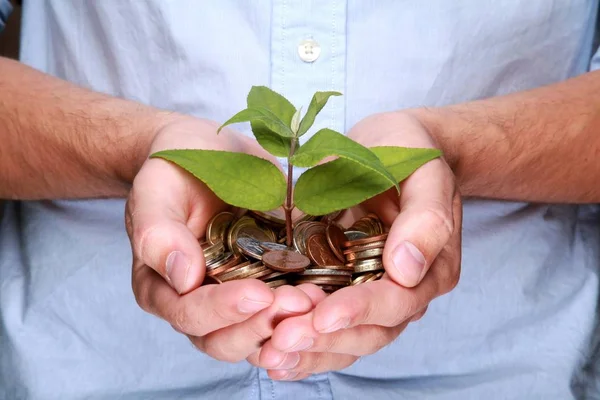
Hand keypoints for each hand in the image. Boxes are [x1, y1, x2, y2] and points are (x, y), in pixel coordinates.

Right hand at [125, 117, 313, 361]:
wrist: (209, 152)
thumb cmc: (176, 165)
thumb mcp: (158, 188)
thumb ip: (158, 232)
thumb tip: (182, 278)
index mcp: (161, 286)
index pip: (189, 314)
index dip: (224, 310)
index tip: (259, 294)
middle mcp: (197, 302)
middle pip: (225, 340)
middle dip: (264, 326)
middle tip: (300, 302)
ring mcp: (235, 298)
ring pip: (259, 336)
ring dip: (290, 327)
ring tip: (318, 300)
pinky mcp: (268, 285)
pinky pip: (286, 314)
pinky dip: (307, 314)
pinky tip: (331, 299)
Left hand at [248, 112, 461, 379]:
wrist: (389, 145)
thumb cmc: (410, 152)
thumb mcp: (425, 172)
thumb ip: (426, 219)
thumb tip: (407, 270)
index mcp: (430, 268)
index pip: (397, 301)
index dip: (359, 311)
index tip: (322, 315)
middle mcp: (401, 290)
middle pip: (367, 331)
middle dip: (324, 339)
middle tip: (281, 341)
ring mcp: (367, 289)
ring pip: (343, 336)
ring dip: (308, 349)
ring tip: (269, 354)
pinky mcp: (339, 283)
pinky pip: (322, 320)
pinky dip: (300, 339)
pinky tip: (268, 351)